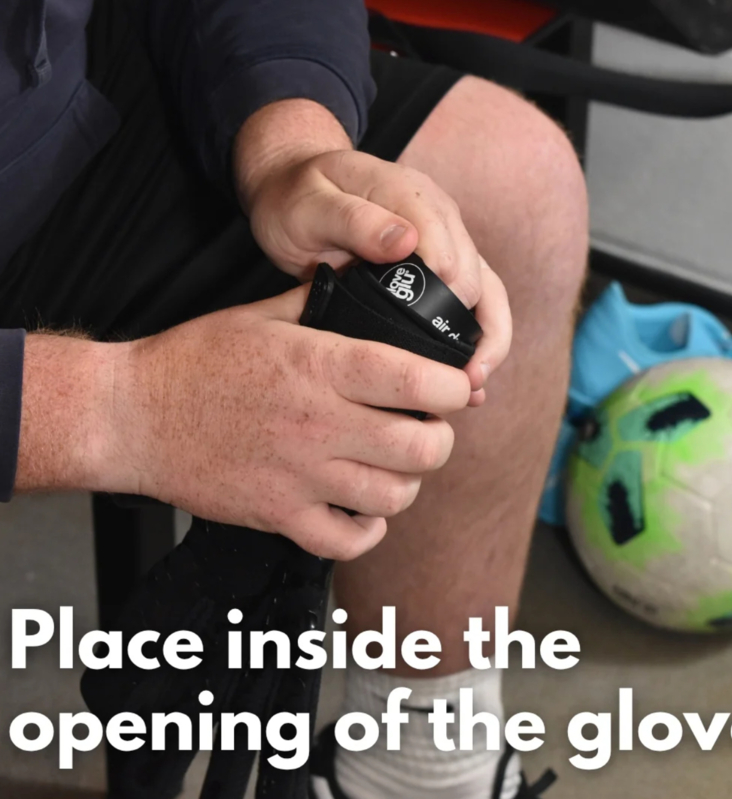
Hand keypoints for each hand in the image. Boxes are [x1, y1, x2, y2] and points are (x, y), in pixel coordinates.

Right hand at [101, 287, 470, 559]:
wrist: (133, 416)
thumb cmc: (195, 362)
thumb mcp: (262, 315)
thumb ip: (322, 306)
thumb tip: (365, 294)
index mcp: (318, 366)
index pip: (416, 379)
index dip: (453, 385)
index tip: (455, 386)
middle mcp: (317, 423)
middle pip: (421, 447)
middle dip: (439, 438)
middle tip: (427, 427)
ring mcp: (299, 475)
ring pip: (394, 497)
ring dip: (407, 482)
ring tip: (394, 464)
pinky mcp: (278, 514)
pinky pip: (347, 540)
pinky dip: (367, 529)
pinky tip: (361, 507)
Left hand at [234, 101, 511, 404]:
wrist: (293, 186)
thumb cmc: (296, 196)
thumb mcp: (311, 206)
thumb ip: (354, 220)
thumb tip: (407, 241)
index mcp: (408, 194)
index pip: (445, 244)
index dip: (449, 293)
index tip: (441, 336)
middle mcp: (437, 215)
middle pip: (477, 274)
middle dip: (478, 329)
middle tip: (462, 380)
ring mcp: (443, 238)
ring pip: (486, 289)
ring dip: (487, 338)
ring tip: (474, 383)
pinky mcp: (438, 261)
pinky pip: (471, 297)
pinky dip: (476, 335)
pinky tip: (471, 371)